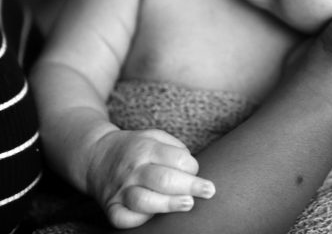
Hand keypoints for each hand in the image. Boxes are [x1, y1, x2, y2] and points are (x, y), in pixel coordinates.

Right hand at [86, 129, 215, 228]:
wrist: (96, 155)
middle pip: (164, 179)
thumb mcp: (155, 136)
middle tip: (209, 191)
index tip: (196, 172)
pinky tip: (154, 217)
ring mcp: (121, 189)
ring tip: (188, 204)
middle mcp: (133, 169)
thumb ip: (175, 148)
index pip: (177, 159)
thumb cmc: (136, 148)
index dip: (192, 166)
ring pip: (145, 200)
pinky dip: (139, 220)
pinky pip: (123, 218)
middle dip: (191, 186)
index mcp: (146, 149)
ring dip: (169, 204)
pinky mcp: (110, 206)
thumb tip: (193, 169)